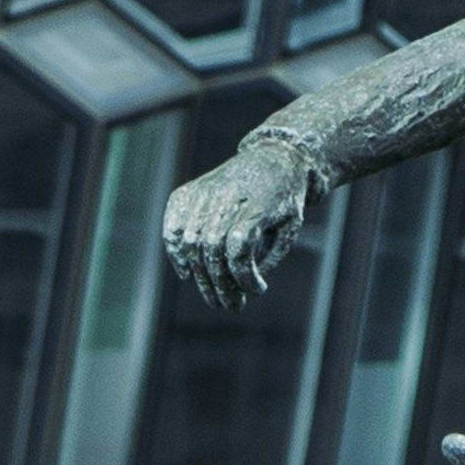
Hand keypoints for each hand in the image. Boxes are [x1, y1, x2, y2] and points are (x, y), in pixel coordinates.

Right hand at [162, 137, 316, 307]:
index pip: (240, 247)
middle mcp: (226, 197)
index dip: (244, 275)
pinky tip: (186, 273)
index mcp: (257, 205)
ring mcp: (205, 193)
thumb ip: (269, 257)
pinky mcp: (189, 192)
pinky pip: (174, 224)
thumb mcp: (290, 228)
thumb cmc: (285, 200)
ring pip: (192, 240)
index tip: (257, 290)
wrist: (273, 158)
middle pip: (213, 248)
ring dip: (201, 276)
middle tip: (231, 306)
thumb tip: (243, 285)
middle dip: (221, 284)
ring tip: (214, 297)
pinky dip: (175, 250)